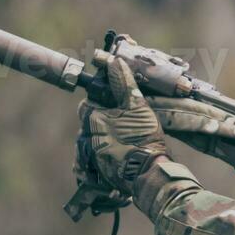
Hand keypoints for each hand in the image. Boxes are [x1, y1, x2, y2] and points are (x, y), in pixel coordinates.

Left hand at [75, 54, 168, 193]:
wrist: (148, 172)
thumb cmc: (144, 137)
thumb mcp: (137, 106)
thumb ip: (124, 84)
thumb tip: (115, 62)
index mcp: (93, 119)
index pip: (86, 106)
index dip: (99, 105)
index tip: (113, 109)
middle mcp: (87, 137)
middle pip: (88, 125)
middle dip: (100, 125)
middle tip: (121, 127)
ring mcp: (89, 156)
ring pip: (89, 143)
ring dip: (99, 142)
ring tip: (120, 144)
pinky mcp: (94, 173)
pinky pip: (89, 163)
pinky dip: (98, 160)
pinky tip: (114, 158)